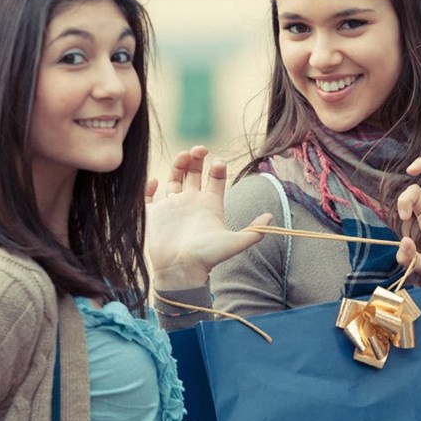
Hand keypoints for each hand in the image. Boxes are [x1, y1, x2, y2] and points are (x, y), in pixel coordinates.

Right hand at [145, 146, 270, 290]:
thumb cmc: (207, 258)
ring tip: (184, 156)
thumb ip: (253, 230)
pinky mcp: (154, 213)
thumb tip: (270, 216)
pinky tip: (156, 181)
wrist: (181, 271)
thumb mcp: (234, 243)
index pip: (215, 178)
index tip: (218, 163)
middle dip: (196, 158)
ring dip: (178, 164)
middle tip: (199, 149)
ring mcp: (172, 206)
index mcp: (210, 205)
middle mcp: (192, 202)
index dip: (217, 167)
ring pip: (174, 177)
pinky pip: (149, 195)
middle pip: (194, 172)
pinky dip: (150, 185)